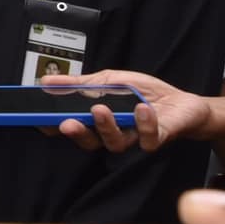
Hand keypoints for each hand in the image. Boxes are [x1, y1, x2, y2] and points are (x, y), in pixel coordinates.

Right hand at [44, 69, 210, 152]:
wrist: (184, 103)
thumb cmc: (146, 93)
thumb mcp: (109, 80)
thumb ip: (81, 83)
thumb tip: (47, 80)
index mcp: (99, 120)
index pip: (73, 126)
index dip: (55, 126)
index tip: (40, 120)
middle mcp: (114, 133)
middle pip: (90, 142)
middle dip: (77, 133)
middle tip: (66, 123)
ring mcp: (135, 138)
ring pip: (115, 143)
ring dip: (106, 127)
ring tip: (100, 109)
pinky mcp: (157, 139)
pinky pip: (147, 138)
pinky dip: (143, 122)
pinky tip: (142, 107)